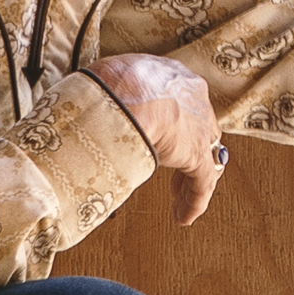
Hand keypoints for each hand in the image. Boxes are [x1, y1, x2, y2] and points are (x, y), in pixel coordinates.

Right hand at [90, 48, 229, 224]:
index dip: (175, 122)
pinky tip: (184, 216)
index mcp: (176, 78)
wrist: (130, 94)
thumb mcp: (113, 79)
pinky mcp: (197, 154)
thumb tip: (89, 103)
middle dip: (187, 151)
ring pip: (204, 158)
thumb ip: (111, 93)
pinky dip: (194, 201)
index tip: (164, 136)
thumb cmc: (114, 82)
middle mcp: (195, 100)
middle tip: (174, 171)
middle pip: (199, 129)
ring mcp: (199, 128)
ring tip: (177, 201)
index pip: (183, 101)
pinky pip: (202, 183)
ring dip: (189, 181)